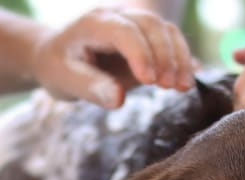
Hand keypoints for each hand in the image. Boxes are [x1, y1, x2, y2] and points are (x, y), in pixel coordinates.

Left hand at [32, 6, 194, 108]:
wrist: (57, 57)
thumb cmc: (58, 69)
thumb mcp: (65, 81)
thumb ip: (91, 88)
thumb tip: (118, 99)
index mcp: (93, 23)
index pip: (123, 31)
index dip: (141, 53)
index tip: (149, 82)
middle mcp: (116, 16)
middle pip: (150, 24)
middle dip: (165, 55)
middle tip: (169, 87)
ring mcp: (132, 23)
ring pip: (165, 30)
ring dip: (179, 57)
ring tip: (183, 87)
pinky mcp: (144, 37)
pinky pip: (169, 40)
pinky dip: (182, 58)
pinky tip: (188, 80)